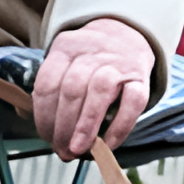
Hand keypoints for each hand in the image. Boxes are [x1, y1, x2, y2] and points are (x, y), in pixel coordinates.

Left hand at [33, 17, 154, 160]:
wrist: (125, 33)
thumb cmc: (89, 60)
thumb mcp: (65, 62)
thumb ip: (53, 92)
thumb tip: (48, 133)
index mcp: (65, 48)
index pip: (48, 84)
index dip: (44, 116)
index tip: (47, 138)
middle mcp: (90, 53)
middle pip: (71, 90)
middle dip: (63, 126)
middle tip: (62, 150)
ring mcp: (118, 64)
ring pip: (100, 91)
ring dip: (86, 125)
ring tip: (78, 149)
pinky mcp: (140, 77)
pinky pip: (133, 102)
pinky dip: (120, 126)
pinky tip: (109, 144)